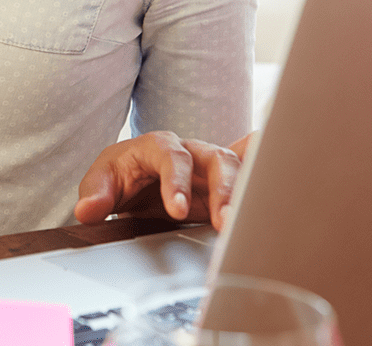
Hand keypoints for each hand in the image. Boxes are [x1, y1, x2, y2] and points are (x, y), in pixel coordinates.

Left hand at [74, 131, 253, 229]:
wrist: (134, 179)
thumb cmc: (120, 175)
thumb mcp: (101, 182)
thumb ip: (95, 195)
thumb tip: (87, 211)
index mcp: (158, 146)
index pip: (172, 157)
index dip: (176, 181)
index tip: (176, 211)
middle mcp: (191, 150)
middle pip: (215, 158)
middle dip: (222, 188)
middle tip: (224, 221)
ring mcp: (211, 166)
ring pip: (238, 168)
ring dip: (243, 195)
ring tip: (242, 226)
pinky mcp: (225, 183)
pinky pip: (252, 169)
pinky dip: (268, 171)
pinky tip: (285, 181)